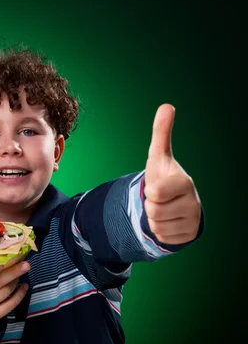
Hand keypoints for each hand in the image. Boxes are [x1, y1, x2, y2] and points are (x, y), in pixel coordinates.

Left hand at [144, 104, 200, 244]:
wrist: (175, 201)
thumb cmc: (164, 177)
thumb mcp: (158, 156)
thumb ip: (161, 133)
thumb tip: (166, 106)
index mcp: (185, 182)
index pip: (155, 193)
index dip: (150, 191)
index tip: (157, 188)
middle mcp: (193, 203)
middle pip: (153, 211)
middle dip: (149, 205)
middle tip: (159, 199)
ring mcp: (192, 221)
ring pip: (156, 226)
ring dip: (153, 219)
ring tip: (163, 208)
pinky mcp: (188, 237)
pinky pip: (162, 238)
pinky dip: (160, 231)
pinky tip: (167, 221)